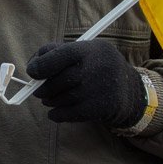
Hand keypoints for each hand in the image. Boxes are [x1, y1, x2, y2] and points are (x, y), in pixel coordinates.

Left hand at [25, 40, 145, 126]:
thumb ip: (58, 52)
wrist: (130, 91)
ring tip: (51, 99)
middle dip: (42, 87)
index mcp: (91, 50)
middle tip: (38, 90)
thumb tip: (32, 67)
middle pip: (56, 80)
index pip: (59, 55)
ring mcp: (98, 90)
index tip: (32, 72)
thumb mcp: (86, 51)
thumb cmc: (97, 67)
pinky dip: (55, 114)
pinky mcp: (98, 109)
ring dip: (49, 100)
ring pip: (59, 98)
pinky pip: (66, 114)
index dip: (40, 64)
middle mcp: (96, 68)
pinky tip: (55, 111)